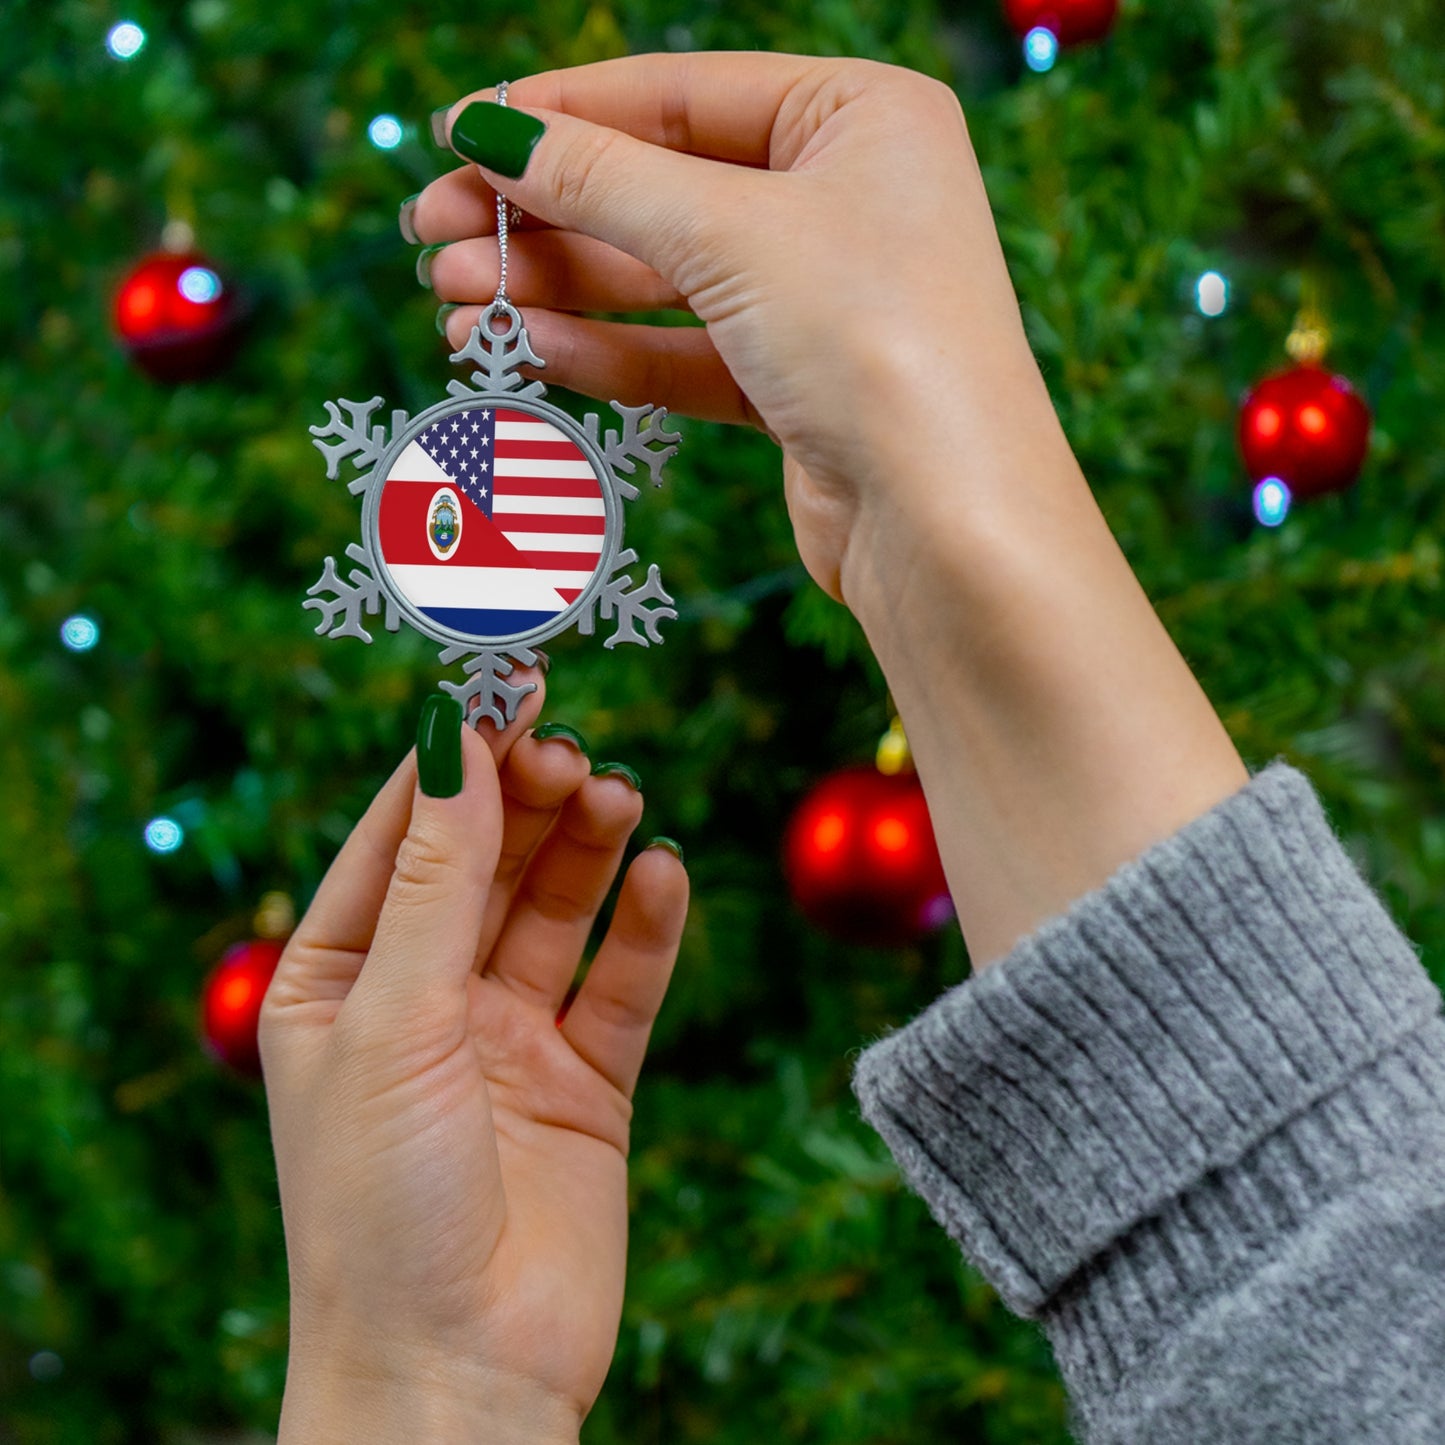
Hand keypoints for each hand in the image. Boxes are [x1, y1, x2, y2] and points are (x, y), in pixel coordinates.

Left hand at [259, 678, 687, 1439]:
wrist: (458, 1376)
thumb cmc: (380, 1205)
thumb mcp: (394, 1018)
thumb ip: (437, 877)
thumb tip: (454, 735)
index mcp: (340, 978)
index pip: (400, 836)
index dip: (454, 757)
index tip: (506, 681)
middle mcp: (424, 998)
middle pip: (487, 861)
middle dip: (527, 799)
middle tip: (572, 750)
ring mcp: (508, 1038)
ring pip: (557, 909)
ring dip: (588, 848)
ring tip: (619, 798)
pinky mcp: (586, 1082)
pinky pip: (622, 983)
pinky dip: (646, 927)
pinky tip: (664, 876)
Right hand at [411, 53, 1056, 603]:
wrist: (947, 526)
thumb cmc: (875, 343)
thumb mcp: (728, 233)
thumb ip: (602, 179)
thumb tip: (489, 130)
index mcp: (860, 116)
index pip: (679, 94)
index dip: (560, 113)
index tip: (456, 133)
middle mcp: (846, 198)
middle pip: (661, 189)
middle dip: (543, 215)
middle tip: (432, 236)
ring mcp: (822, 297)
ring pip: (664, 279)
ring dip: (558, 289)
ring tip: (454, 302)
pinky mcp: (799, 387)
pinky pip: (685, 353)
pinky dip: (609, 352)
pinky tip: (529, 351)